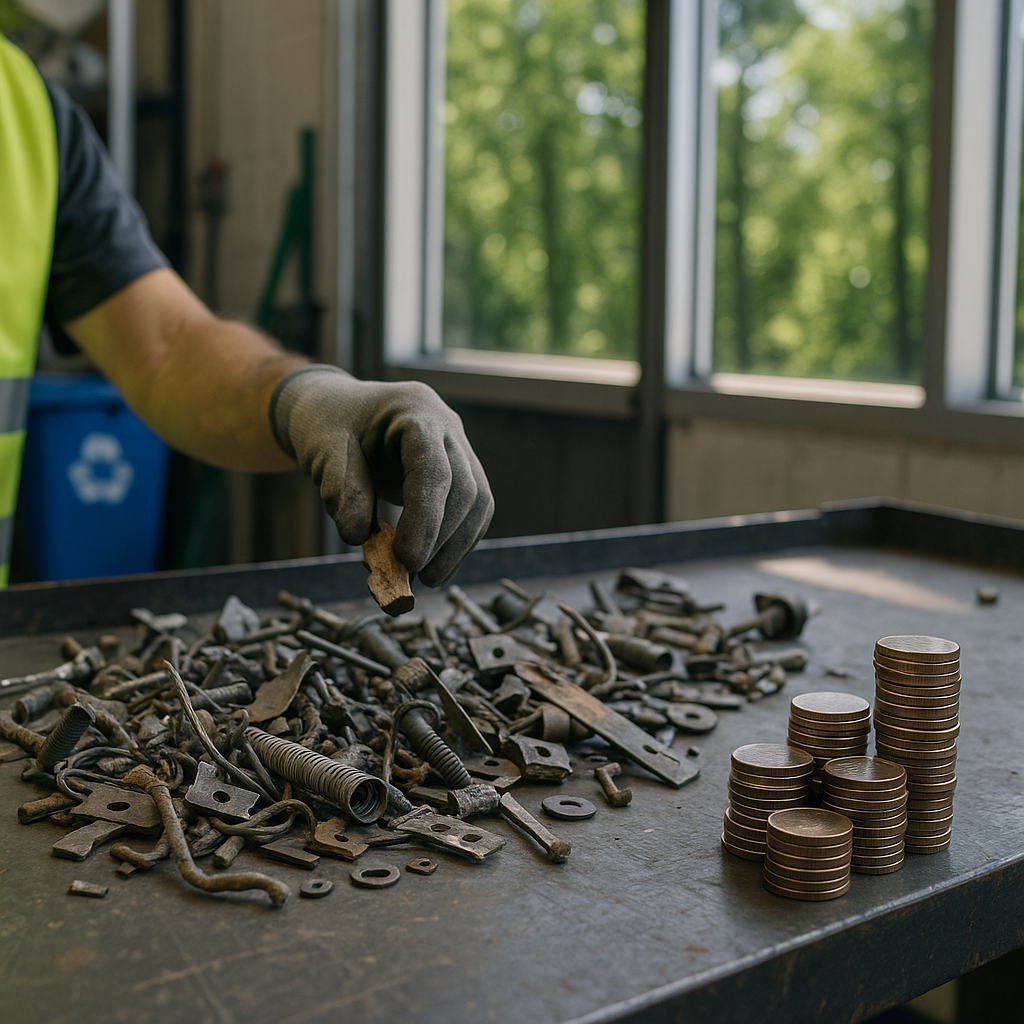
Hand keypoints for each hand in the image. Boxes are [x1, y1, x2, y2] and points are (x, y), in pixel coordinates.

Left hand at [270, 366, 493, 585]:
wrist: (339, 411)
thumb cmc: (329, 424)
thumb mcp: (320, 450)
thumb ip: (340, 490)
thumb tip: (358, 537)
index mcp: (414, 411)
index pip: (433, 469)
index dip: (425, 518)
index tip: (406, 559)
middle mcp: (446, 427)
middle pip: (465, 488)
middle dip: (443, 538)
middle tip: (411, 573)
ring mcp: (459, 448)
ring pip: (478, 502)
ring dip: (456, 546)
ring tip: (426, 578)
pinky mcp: (461, 472)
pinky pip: (472, 511)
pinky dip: (456, 543)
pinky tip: (434, 565)